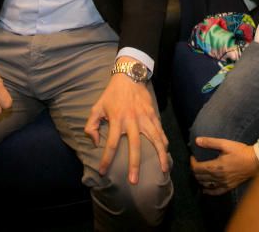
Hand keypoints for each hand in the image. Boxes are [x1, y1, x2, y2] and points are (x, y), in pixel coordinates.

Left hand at [84, 67, 169, 184]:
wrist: (129, 76)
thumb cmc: (111, 94)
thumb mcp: (96, 107)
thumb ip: (91, 125)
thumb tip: (94, 141)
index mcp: (117, 120)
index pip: (111, 144)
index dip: (106, 159)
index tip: (102, 171)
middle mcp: (132, 120)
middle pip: (135, 146)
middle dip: (134, 165)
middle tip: (134, 181)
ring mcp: (145, 118)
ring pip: (154, 139)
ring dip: (159, 155)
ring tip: (163, 170)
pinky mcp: (153, 114)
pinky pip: (160, 130)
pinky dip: (164, 142)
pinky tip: (167, 152)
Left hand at [191, 138, 258, 194]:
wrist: (255, 161)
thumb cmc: (240, 151)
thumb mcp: (225, 144)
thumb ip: (210, 142)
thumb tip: (197, 140)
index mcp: (216, 167)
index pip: (197, 168)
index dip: (192, 163)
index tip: (193, 157)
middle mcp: (218, 177)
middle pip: (199, 177)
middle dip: (195, 170)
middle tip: (196, 163)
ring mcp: (223, 184)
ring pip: (205, 185)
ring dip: (200, 179)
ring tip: (199, 173)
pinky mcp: (229, 187)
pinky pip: (215, 192)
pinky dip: (208, 191)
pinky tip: (205, 189)